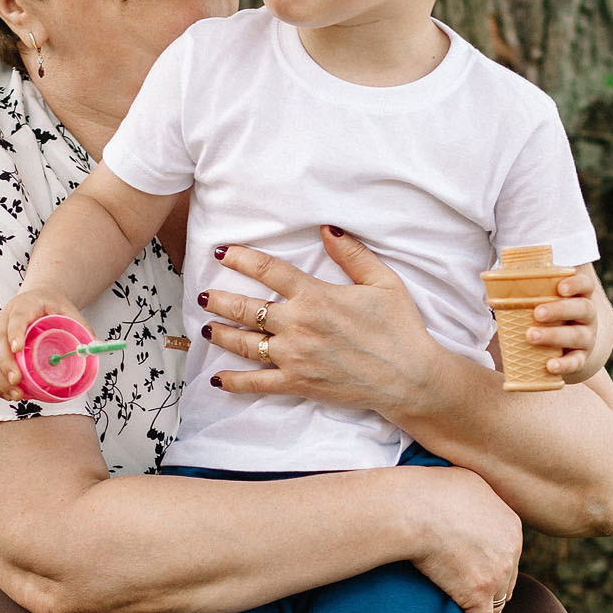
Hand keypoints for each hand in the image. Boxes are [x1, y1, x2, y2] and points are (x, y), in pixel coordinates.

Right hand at [0, 291, 88, 399]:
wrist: (36, 300)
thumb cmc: (51, 306)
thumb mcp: (68, 310)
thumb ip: (81, 327)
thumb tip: (96, 347)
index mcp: (23, 306)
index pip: (15, 319)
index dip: (14, 334)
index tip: (18, 349)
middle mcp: (4, 320)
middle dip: (5, 364)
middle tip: (17, 381)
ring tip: (16, 394)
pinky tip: (8, 394)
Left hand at [195, 227, 450, 416]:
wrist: (409, 378)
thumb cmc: (400, 329)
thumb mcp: (383, 281)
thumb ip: (352, 254)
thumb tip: (326, 228)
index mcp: (316, 296)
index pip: (268, 271)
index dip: (242, 258)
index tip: (222, 252)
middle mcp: (298, 325)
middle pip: (246, 308)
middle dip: (220, 299)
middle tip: (203, 294)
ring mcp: (294, 356)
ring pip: (244, 343)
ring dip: (221, 334)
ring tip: (206, 327)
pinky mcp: (298, 383)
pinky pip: (257, 384)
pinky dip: (234, 382)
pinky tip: (217, 379)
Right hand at [408, 465, 523, 612]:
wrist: (414, 507)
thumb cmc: (430, 489)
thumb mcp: (466, 481)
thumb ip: (478, 497)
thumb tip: (468, 498)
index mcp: (511, 524)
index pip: (508, 552)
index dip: (493, 564)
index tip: (477, 572)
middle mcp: (511, 549)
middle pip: (506, 579)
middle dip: (492, 590)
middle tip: (473, 599)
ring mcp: (497, 573)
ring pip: (496, 603)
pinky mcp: (478, 593)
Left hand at [521, 264, 610, 382]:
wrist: (568, 345)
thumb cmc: (549, 316)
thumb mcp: (544, 301)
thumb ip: (526, 289)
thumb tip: (489, 276)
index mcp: (579, 296)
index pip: (585, 285)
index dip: (576, 284)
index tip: (561, 287)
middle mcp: (587, 316)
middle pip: (582, 309)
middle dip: (559, 310)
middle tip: (537, 313)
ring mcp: (586, 338)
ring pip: (577, 335)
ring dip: (554, 336)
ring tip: (531, 336)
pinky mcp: (581, 359)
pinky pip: (576, 362)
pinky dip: (564, 365)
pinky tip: (550, 365)